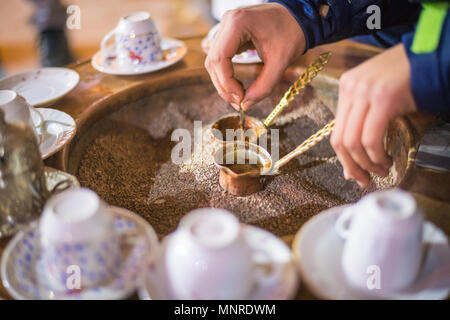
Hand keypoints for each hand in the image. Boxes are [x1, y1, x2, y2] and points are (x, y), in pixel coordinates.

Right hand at [204, 3, 305, 110]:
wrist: (300, 16)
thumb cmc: (292, 32)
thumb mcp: (281, 61)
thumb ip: (264, 86)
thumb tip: (246, 105)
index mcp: (238, 23)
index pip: (220, 59)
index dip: (227, 83)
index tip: (240, 99)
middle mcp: (227, 22)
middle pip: (213, 62)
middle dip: (224, 86)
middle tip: (238, 103)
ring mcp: (226, 27)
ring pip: (214, 61)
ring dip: (223, 82)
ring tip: (239, 96)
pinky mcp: (229, 33)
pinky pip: (221, 57)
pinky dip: (226, 74)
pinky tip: (238, 85)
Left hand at [330, 44, 416, 187]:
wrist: (434, 55)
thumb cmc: (410, 79)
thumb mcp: (380, 97)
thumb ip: (363, 124)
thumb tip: (350, 169)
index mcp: (347, 86)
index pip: (336, 131)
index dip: (344, 159)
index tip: (355, 174)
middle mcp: (351, 87)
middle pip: (340, 140)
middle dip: (351, 167)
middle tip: (364, 180)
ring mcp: (365, 91)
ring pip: (352, 142)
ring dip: (366, 164)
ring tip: (381, 170)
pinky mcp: (383, 98)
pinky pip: (371, 137)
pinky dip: (376, 156)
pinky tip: (387, 160)